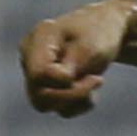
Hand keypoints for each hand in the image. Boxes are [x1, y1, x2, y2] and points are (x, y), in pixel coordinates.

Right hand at [20, 0, 133, 116]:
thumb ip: (70, 67)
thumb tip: (61, 84)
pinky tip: (91, 88)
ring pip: (44, 104)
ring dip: (75, 100)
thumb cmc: (99, 32)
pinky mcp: (45, 86)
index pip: (38, 75)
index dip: (64, 83)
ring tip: (96, 80)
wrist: (107, 27)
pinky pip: (57, 108)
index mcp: (37, 39)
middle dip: (72, 95)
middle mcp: (29, 57)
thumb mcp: (89, 48)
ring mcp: (35, 72)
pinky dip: (78, 104)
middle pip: (38, 94)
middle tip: (98, 81)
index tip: (95, 77)